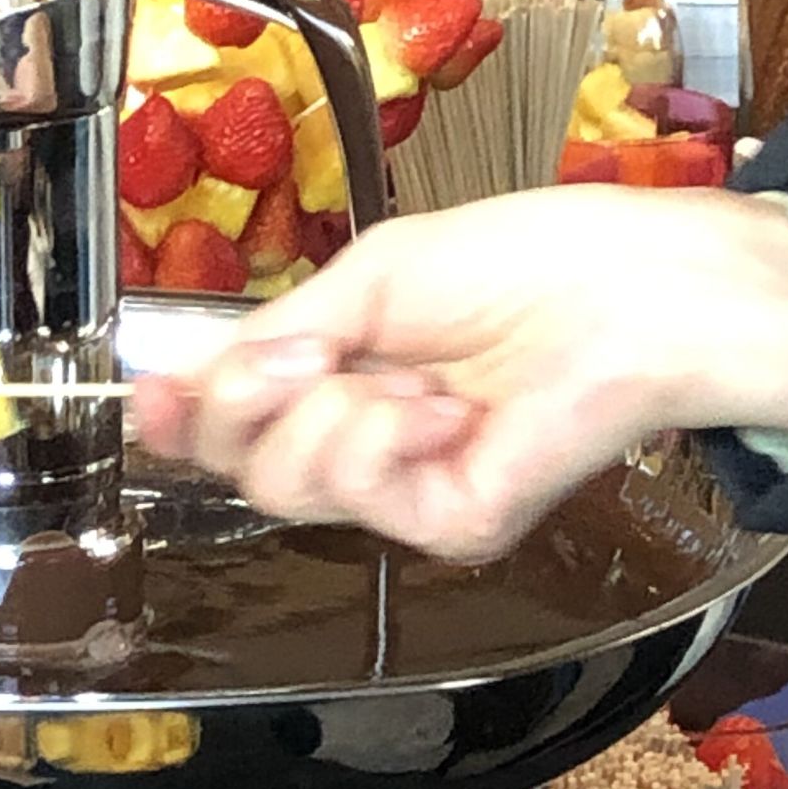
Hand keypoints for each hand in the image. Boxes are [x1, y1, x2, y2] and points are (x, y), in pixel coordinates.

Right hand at [133, 190, 787, 563]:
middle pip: (241, 467)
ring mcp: (410, 493)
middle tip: (317, 350)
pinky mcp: (452, 524)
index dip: (186, 414)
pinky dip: (383, 435)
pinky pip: (358, 496)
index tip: (156, 391)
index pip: (236, 428)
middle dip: (252, 398)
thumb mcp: (367, 281)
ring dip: (331, 410)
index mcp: (347, 382)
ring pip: (284, 486)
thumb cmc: (527, 264)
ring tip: (411, 375)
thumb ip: (269, 338)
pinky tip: (444, 406)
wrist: (631, 289)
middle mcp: (371, 447)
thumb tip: (172, 381)